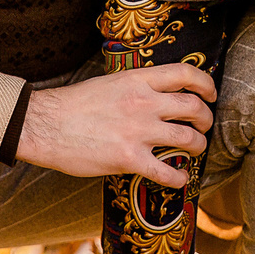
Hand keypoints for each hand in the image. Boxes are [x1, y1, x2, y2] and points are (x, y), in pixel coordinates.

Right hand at [13, 64, 217, 187]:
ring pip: (188, 138)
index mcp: (139, 80)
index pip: (186, 74)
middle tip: (203, 125)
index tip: (210, 94)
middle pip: (194, 107)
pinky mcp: (128, 158)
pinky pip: (165, 171)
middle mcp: (144, 102)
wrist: (44, 124)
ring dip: (198, 146)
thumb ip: (138, 87)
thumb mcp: (111, 82)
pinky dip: (178, 178)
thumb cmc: (74, 105)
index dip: (205, 84)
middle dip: (205, 118)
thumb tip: (158, 94)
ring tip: (195, 150)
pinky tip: (179, 179)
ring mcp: (138, 131)